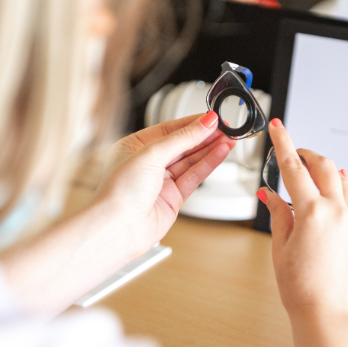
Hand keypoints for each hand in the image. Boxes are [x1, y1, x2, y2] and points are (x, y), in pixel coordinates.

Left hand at [95, 112, 234, 258]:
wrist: (118, 229)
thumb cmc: (119, 193)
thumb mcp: (151, 154)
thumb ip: (182, 138)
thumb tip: (203, 123)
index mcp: (134, 147)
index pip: (168, 129)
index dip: (192, 123)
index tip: (212, 118)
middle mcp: (147, 164)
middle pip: (182, 144)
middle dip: (204, 136)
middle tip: (226, 127)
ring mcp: (160, 182)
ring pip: (190, 161)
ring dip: (210, 149)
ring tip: (229, 138)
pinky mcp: (172, 198)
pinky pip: (194, 176)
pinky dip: (208, 164)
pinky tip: (220, 153)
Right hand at [258, 119, 347, 321]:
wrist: (328, 316)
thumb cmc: (301, 289)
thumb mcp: (279, 248)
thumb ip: (278, 214)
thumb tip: (270, 195)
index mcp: (312, 212)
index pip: (293, 167)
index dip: (283, 142)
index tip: (278, 126)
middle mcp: (338, 212)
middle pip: (324, 166)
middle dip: (307, 154)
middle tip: (294, 154)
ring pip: (342, 182)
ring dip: (325, 173)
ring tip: (310, 178)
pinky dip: (338, 194)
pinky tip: (327, 202)